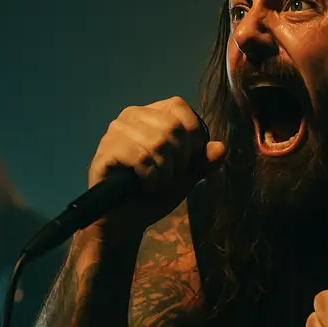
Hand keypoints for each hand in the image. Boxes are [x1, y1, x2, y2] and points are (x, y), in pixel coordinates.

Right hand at [89, 97, 225, 232]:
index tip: (187, 161)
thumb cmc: (156, 191)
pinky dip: (149, 178)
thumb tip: (221, 148)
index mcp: (153, 113)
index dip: (192, 136)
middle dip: (179, 160)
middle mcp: (133, 115)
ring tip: (156, 181)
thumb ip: (204, 161)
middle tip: (168, 176)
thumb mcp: (187, 175)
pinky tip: (144, 186)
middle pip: (172, 127)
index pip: (180, 107)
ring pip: (157, 143)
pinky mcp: (106, 150)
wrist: (128, 219)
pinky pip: (140, 158)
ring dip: (164, 171)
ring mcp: (116, 131)